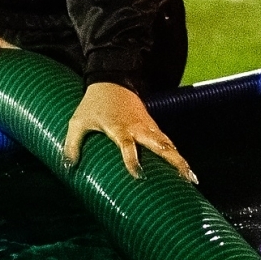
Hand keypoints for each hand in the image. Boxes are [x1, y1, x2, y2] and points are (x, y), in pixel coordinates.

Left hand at [64, 82, 196, 181]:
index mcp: (119, 127)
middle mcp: (138, 128)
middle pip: (160, 145)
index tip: (138, 174)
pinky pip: (167, 142)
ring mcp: (148, 126)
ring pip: (168, 144)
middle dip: (174, 161)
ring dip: (180, 160)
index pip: (127, 145)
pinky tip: (184, 169)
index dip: (132, 159)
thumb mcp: (78, 121)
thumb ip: (72, 144)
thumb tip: (68, 167)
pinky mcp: (152, 126)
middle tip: (186, 179)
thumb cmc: (93, 104)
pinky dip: (176, 154)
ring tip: (192, 179)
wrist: (111, 80)